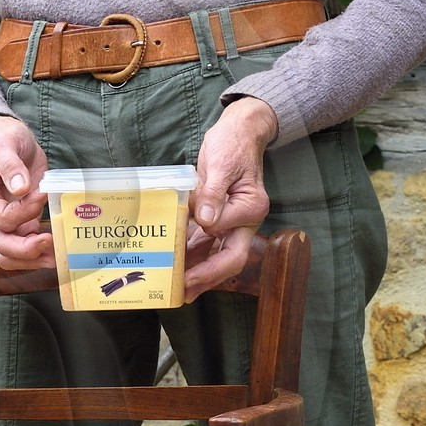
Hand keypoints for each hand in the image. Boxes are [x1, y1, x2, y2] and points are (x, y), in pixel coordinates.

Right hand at [0, 113, 53, 269]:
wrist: (13, 141)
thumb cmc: (6, 140)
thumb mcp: (6, 144)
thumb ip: (10, 165)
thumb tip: (20, 189)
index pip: (1, 217)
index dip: (24, 211)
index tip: (43, 194)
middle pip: (2, 245)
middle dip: (26, 249)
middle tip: (50, 241)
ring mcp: (2, 224)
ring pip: (10, 255)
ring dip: (31, 260)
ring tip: (55, 257)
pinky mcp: (20, 225)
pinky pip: (25, 248)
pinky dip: (39, 254)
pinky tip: (57, 251)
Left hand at [184, 96, 276, 297]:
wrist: (238, 132)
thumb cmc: (233, 144)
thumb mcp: (222, 164)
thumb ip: (214, 193)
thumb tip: (206, 220)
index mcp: (251, 208)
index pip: (227, 233)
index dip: (205, 239)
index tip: (183, 245)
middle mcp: (244, 221)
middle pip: (230, 258)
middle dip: (207, 277)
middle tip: (184, 292)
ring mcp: (232, 223)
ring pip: (216, 255)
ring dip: (196, 272)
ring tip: (175, 289)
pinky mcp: (218, 219)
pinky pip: (206, 243)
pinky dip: (191, 254)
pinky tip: (174, 265)